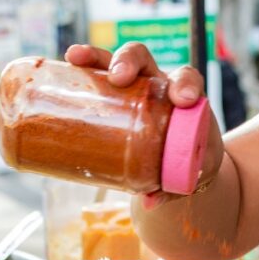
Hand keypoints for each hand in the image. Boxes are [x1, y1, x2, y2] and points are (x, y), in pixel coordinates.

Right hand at [64, 43, 223, 207]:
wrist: (182, 163)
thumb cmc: (191, 163)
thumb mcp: (189, 175)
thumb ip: (173, 187)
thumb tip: (148, 202)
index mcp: (182, 98)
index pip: (186, 79)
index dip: (184, 84)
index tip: (182, 99)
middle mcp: (157, 84)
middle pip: (144, 59)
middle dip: (130, 62)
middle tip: (119, 77)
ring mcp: (133, 87)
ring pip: (115, 61)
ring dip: (97, 58)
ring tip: (77, 59)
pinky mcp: (112, 95)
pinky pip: (97, 75)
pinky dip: (82, 67)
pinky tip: (67, 63)